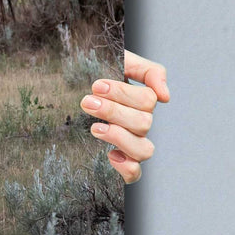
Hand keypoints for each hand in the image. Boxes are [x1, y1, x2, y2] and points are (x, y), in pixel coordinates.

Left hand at [80, 50, 168, 183]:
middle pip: (143, 123)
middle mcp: (140, 123)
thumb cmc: (96, 71)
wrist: (68, 85)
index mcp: (141, 100)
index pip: (147, 100)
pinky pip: (134, 174)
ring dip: (119, 137)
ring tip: (94, 128)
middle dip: (113, 111)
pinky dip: (126, 167)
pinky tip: (110, 155)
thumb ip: (148, 71)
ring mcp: (131, 143)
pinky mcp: (120, 161)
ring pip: (144, 150)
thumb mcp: (121, 60)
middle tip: (87, 102)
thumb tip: (165, 96)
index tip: (96, 86)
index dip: (123, 94)